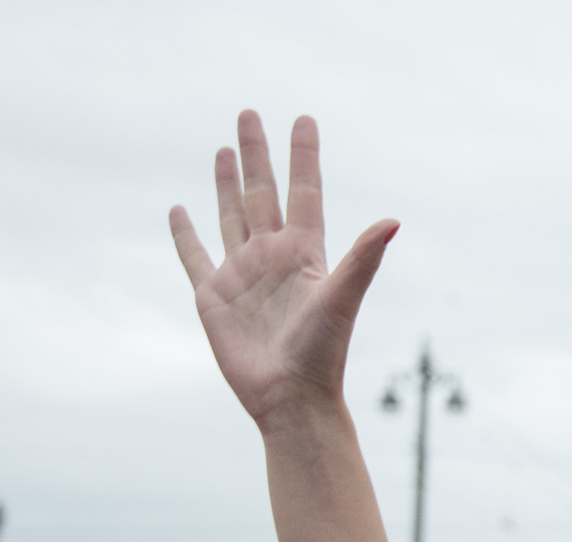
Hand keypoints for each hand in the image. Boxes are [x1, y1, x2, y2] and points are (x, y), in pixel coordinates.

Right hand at [168, 112, 397, 427]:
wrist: (291, 398)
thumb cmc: (321, 352)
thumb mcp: (341, 298)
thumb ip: (363, 257)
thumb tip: (393, 221)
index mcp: (304, 252)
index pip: (303, 191)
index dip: (303, 156)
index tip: (303, 119)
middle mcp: (272, 257)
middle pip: (262, 192)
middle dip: (256, 154)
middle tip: (248, 113)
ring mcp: (242, 274)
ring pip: (231, 215)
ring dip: (225, 183)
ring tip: (222, 147)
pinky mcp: (212, 297)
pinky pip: (194, 256)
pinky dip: (184, 233)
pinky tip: (178, 208)